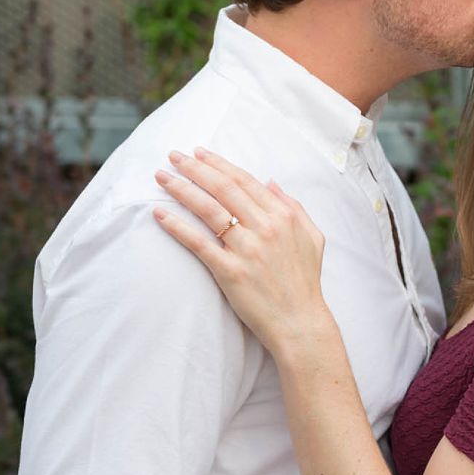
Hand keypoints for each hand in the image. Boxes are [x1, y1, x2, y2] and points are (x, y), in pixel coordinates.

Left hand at [152, 146, 330, 355]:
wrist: (299, 321)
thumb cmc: (305, 281)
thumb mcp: (313, 237)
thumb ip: (294, 206)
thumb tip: (270, 182)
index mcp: (284, 216)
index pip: (245, 181)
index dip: (219, 164)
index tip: (198, 153)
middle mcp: (266, 228)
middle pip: (223, 189)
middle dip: (194, 168)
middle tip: (172, 156)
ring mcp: (248, 250)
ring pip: (208, 210)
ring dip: (181, 189)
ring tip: (161, 177)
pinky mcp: (230, 272)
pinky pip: (198, 243)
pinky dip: (177, 226)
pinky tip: (160, 213)